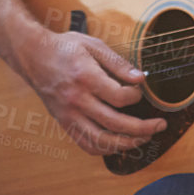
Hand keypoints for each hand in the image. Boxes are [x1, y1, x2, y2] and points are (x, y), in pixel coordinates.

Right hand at [19, 30, 166, 155]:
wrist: (33, 56)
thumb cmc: (65, 48)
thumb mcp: (93, 45)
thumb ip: (118, 63)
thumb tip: (140, 78)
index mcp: (86, 77)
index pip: (118, 97)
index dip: (136, 96)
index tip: (140, 90)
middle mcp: (77, 100)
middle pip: (115, 124)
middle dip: (143, 128)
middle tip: (160, 125)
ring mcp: (69, 115)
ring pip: (102, 141)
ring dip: (127, 144)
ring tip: (144, 138)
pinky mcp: (65, 123)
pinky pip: (87, 145)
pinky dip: (105, 149)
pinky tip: (118, 143)